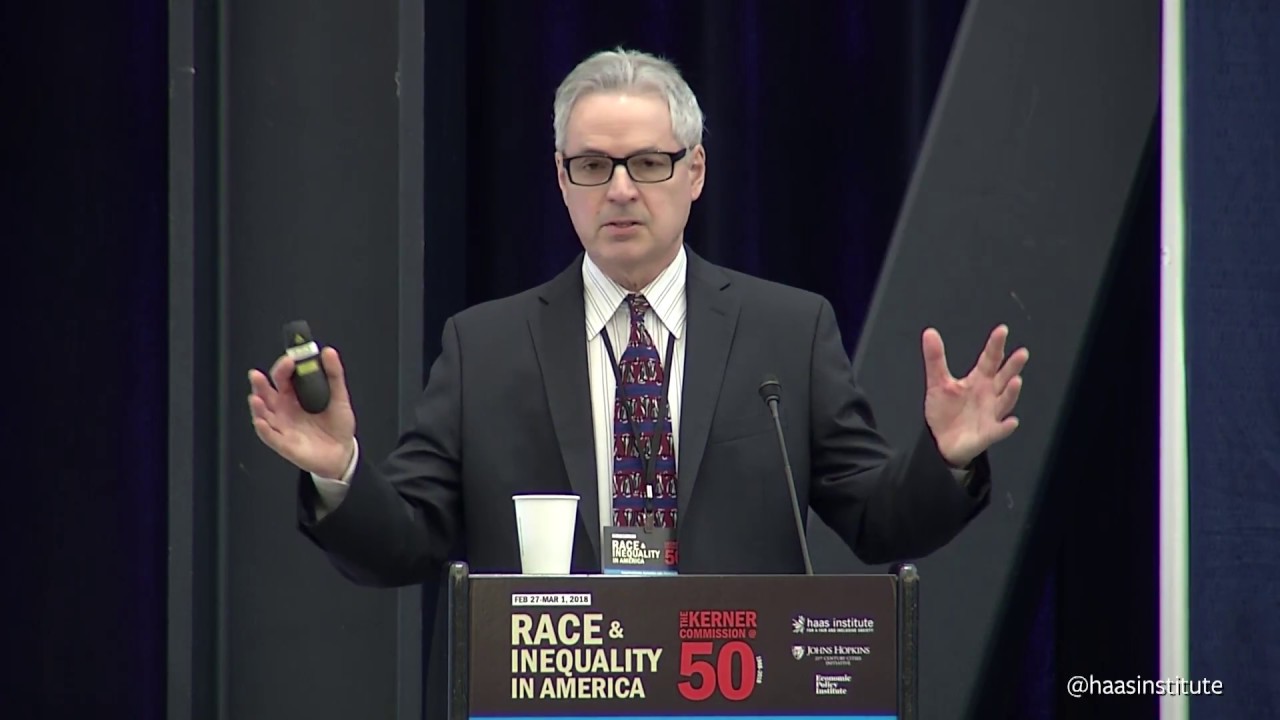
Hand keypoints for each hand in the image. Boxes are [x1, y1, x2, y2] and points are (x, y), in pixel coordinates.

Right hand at [247, 347, 356, 478]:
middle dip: (259, 384)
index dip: (283, 367)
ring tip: (256, 397)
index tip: (290, 360)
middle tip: (256, 375)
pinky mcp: (284, 444)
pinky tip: (261, 421)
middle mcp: (284, 409)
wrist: (342, 452)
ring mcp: (282, 426)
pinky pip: (270, 436)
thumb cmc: (337, 424)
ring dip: (258, 406)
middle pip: (266, 394)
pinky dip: (264, 429)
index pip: (283, 377)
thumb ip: (334, 375)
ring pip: (263, 414)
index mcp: (294, 396)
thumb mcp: (339, 397)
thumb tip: (329, 351)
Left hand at [922, 324, 1027, 467]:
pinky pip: (999, 430)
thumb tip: (929, 332)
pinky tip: (1011, 422)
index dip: (995, 345)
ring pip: (1005, 401)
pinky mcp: (988, 433)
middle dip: (1012, 366)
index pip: (990, 359)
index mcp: (979, 380)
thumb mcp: (938, 383)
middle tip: (1021, 353)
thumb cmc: (946, 410)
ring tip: (1015, 380)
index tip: (1002, 330)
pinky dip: (1005, 427)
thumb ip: (935, 359)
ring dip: (1011, 392)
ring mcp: (991, 414)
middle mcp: (989, 394)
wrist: (941, 441)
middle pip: (1003, 377)